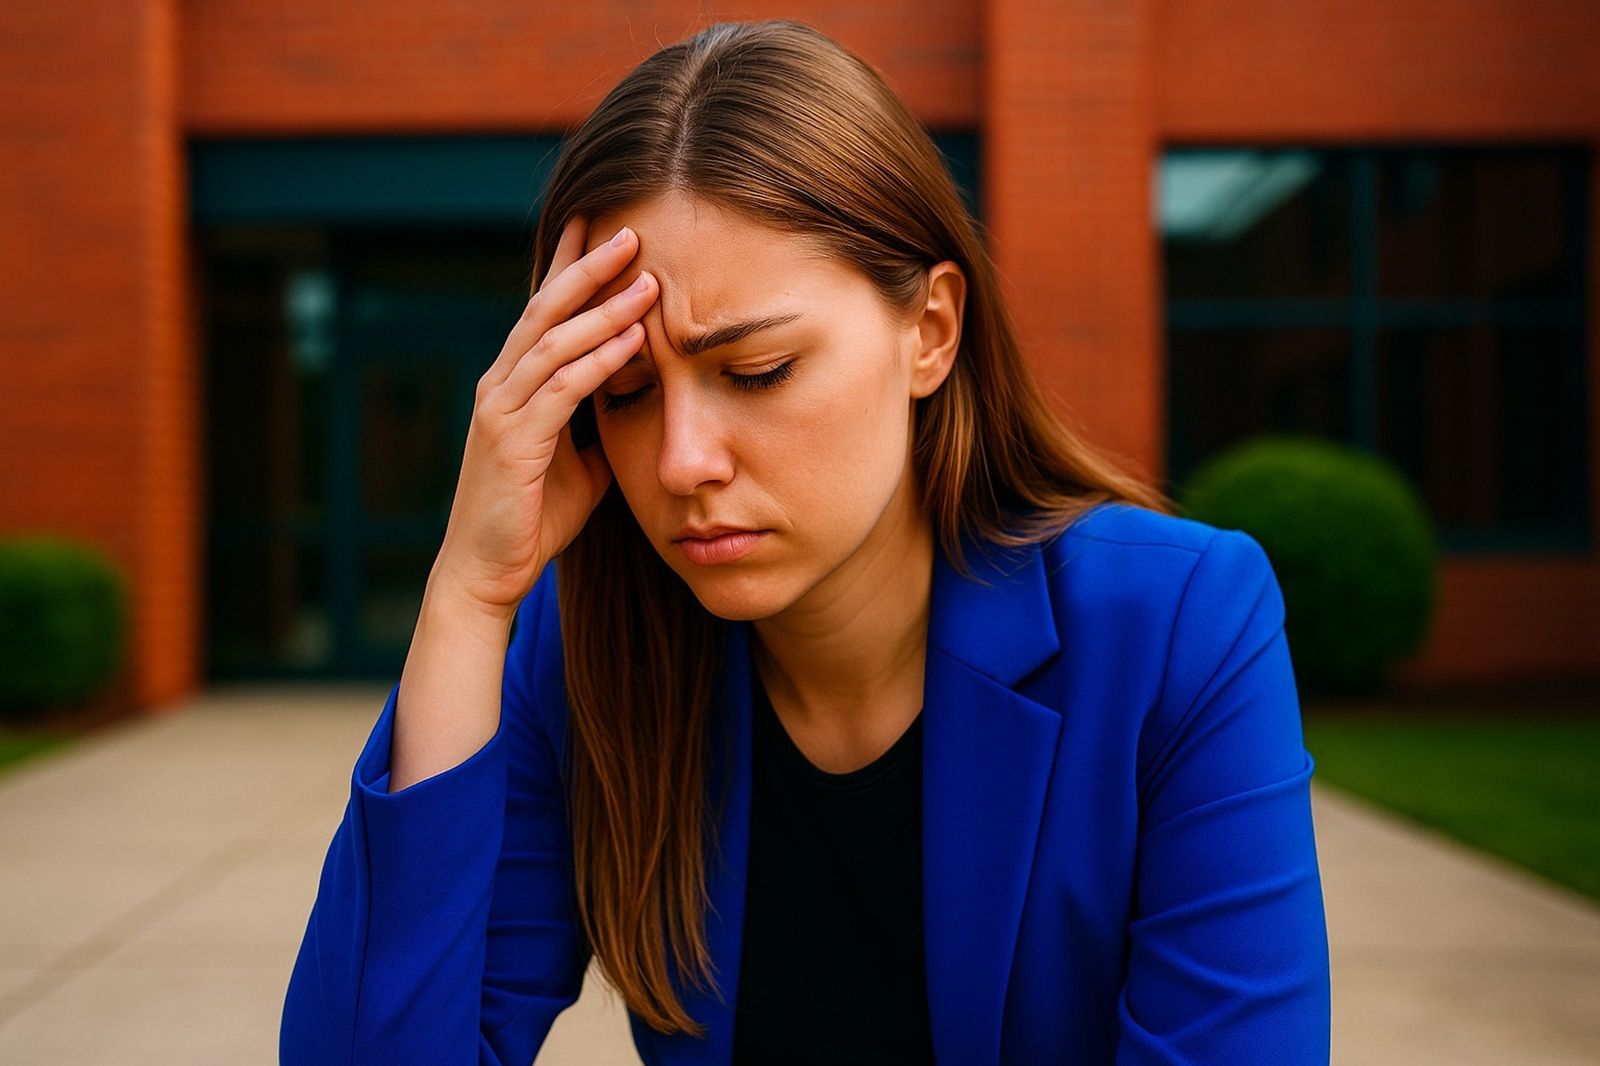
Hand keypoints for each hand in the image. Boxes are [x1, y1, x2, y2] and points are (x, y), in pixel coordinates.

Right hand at [429, 215, 655, 614]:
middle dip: (587, 267)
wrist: (487, 573)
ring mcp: (501, 411)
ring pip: (554, 341)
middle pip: (545, 310)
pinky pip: (562, 389)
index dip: (569, 268)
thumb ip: (599, 429)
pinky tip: (632, 339)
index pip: (543, 313)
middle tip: (629, 230)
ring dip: (603, 308)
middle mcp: (500, 387)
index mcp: (513, 386)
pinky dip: (599, 360)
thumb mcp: (580, 466)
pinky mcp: (512, 443)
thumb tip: (639, 408)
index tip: (600, 228)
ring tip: (646, 277)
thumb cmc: (532, 520)